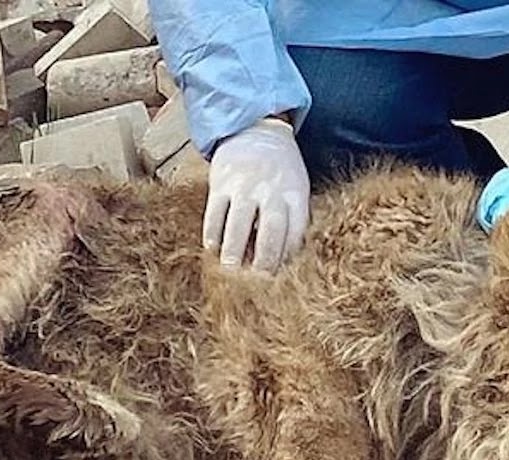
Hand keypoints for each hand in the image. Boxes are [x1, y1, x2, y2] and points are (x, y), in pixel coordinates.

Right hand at [204, 117, 309, 272]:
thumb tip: (285, 260)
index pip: (296, 231)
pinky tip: (212, 250)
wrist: (255, 128)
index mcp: (295, 193)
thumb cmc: (280, 168)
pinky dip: (212, 233)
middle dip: (265, 259)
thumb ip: (293, 217)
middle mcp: (271, 190)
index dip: (289, 257)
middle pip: (270, 230)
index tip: (283, 279)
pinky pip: (214, 213)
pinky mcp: (220, 182)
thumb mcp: (296, 186)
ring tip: (230, 272)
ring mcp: (244, 185)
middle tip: (258, 283)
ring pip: (238, 223)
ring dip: (234, 251)